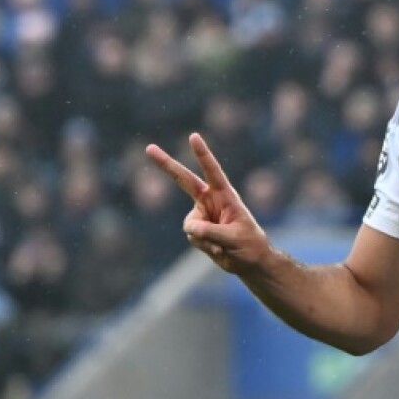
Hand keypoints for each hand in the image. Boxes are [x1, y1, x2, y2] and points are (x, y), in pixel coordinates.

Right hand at [145, 132, 269, 274]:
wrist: (250, 261)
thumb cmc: (249, 244)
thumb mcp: (234, 238)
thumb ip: (212, 232)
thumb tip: (190, 228)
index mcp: (225, 195)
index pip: (212, 171)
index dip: (202, 154)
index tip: (193, 136)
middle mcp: (210, 201)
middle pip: (184, 180)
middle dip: (166, 164)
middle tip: (148, 148)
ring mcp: (202, 215)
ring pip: (191, 225)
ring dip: (206, 239)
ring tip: (224, 245)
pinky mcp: (197, 230)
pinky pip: (193, 237)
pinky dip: (205, 247)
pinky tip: (220, 250)